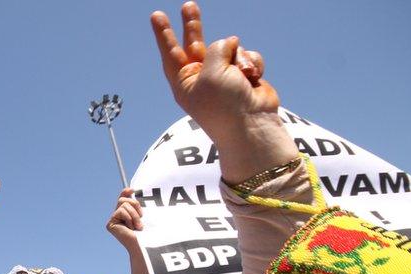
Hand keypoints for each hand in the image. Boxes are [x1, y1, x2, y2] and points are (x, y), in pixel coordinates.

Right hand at [108, 188, 158, 273]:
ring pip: (123, 204)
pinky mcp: (110, 224)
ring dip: (134, 215)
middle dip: (135, 205)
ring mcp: (114, 220)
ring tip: (138, 226)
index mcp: (127, 214)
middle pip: (122, 199)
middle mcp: (119, 217)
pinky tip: (131, 228)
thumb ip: (139, 204)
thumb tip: (134, 191)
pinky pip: (120, 211)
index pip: (123, 198)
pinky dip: (129, 218)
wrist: (146, 244)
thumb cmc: (150, 232)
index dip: (125, 192)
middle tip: (142, 217)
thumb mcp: (145, 214)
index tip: (133, 190)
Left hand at [150, 2, 296, 181]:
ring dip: (238, 58)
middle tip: (188, 5)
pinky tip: (254, 78)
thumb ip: (215, 49)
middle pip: (195, 43)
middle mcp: (201, 77)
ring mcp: (223, 75)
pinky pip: (247, 55)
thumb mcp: (211, 73)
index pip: (171, 52)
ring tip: (242, 77)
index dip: (165, 33)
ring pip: (229, 47)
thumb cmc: (224, 105)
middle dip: (193, 25)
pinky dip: (252, 63)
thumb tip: (230, 41)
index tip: (156, 15)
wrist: (253, 126)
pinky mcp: (243, 75)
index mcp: (184, 81)